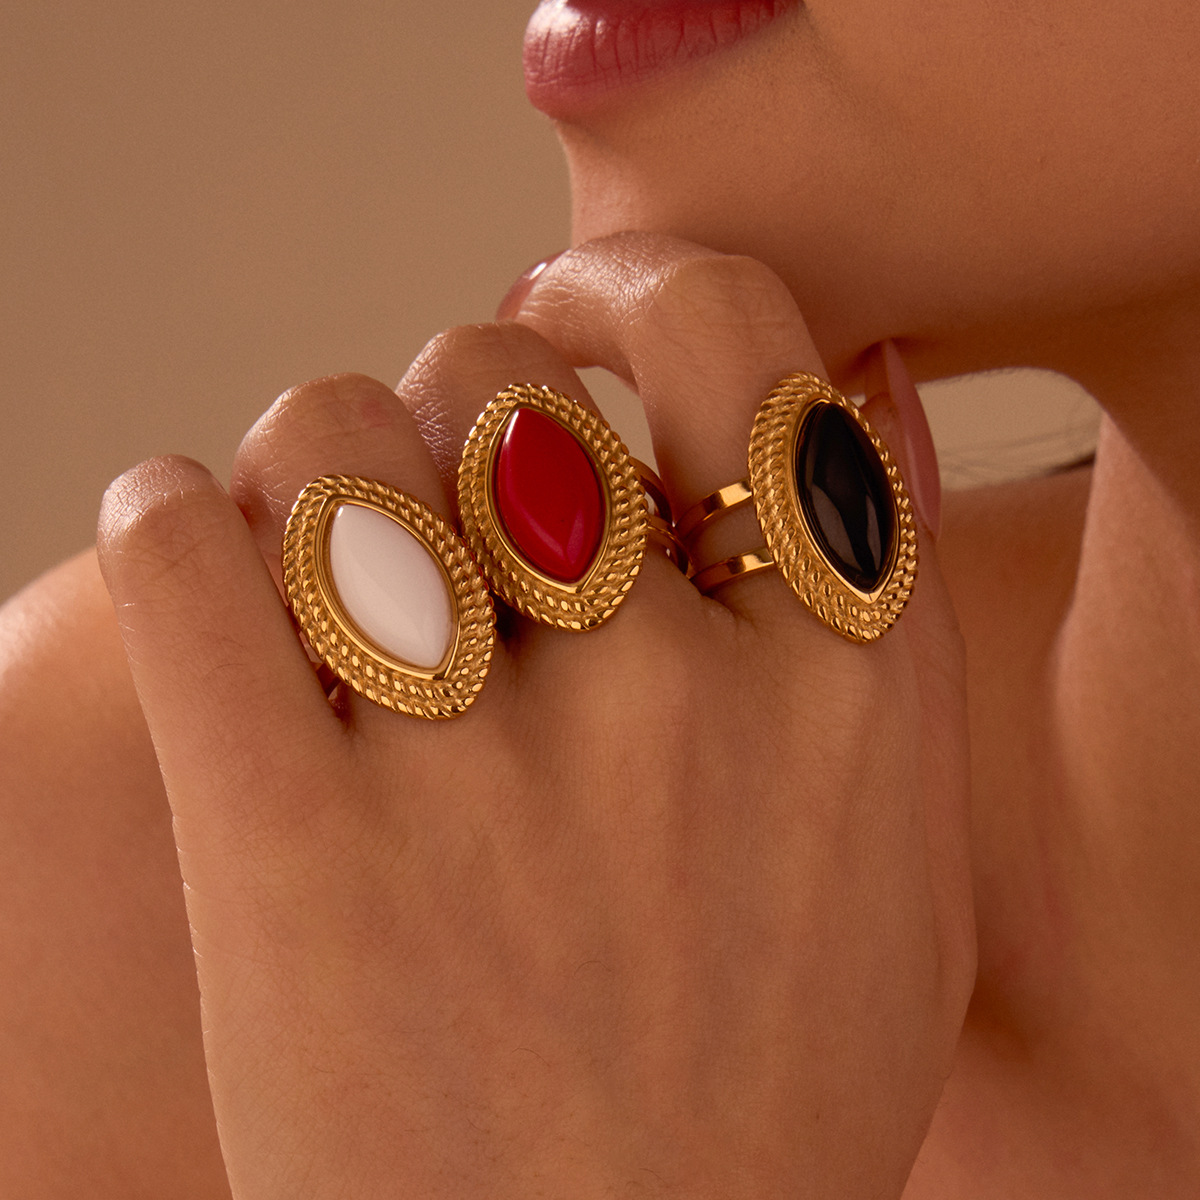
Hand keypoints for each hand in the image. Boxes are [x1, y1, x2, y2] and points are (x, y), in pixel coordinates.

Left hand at [97, 233, 972, 1198]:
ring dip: (318, 453)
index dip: (638, 281)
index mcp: (831, 679)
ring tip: (331, 537)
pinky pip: (186, 570)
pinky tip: (192, 549)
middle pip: (499, 375)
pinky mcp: (294, 862)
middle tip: (449, 472)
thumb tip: (864, 382)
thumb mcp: (912, 853)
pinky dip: (169, 523)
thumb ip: (904, 608)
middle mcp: (665, 701)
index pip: (735, 340)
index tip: (573, 308)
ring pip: (333, 441)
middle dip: (461, 387)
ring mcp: (476, 781)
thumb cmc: (770, 1088)